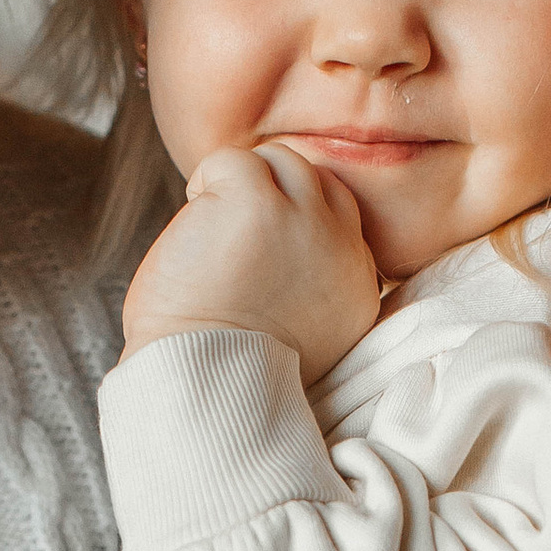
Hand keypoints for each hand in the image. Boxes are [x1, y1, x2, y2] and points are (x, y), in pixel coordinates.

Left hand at [120, 144, 380, 383]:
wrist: (205, 389)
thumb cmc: (227, 372)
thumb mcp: (300, 336)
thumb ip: (308, 287)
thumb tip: (275, 246)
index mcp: (357, 287)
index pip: (340, 220)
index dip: (292, 223)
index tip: (257, 255)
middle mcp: (342, 249)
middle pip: (317, 181)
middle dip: (271, 197)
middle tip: (230, 242)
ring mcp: (305, 220)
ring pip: (281, 161)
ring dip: (238, 187)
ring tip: (211, 239)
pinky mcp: (257, 202)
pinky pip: (231, 161)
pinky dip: (204, 186)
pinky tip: (194, 231)